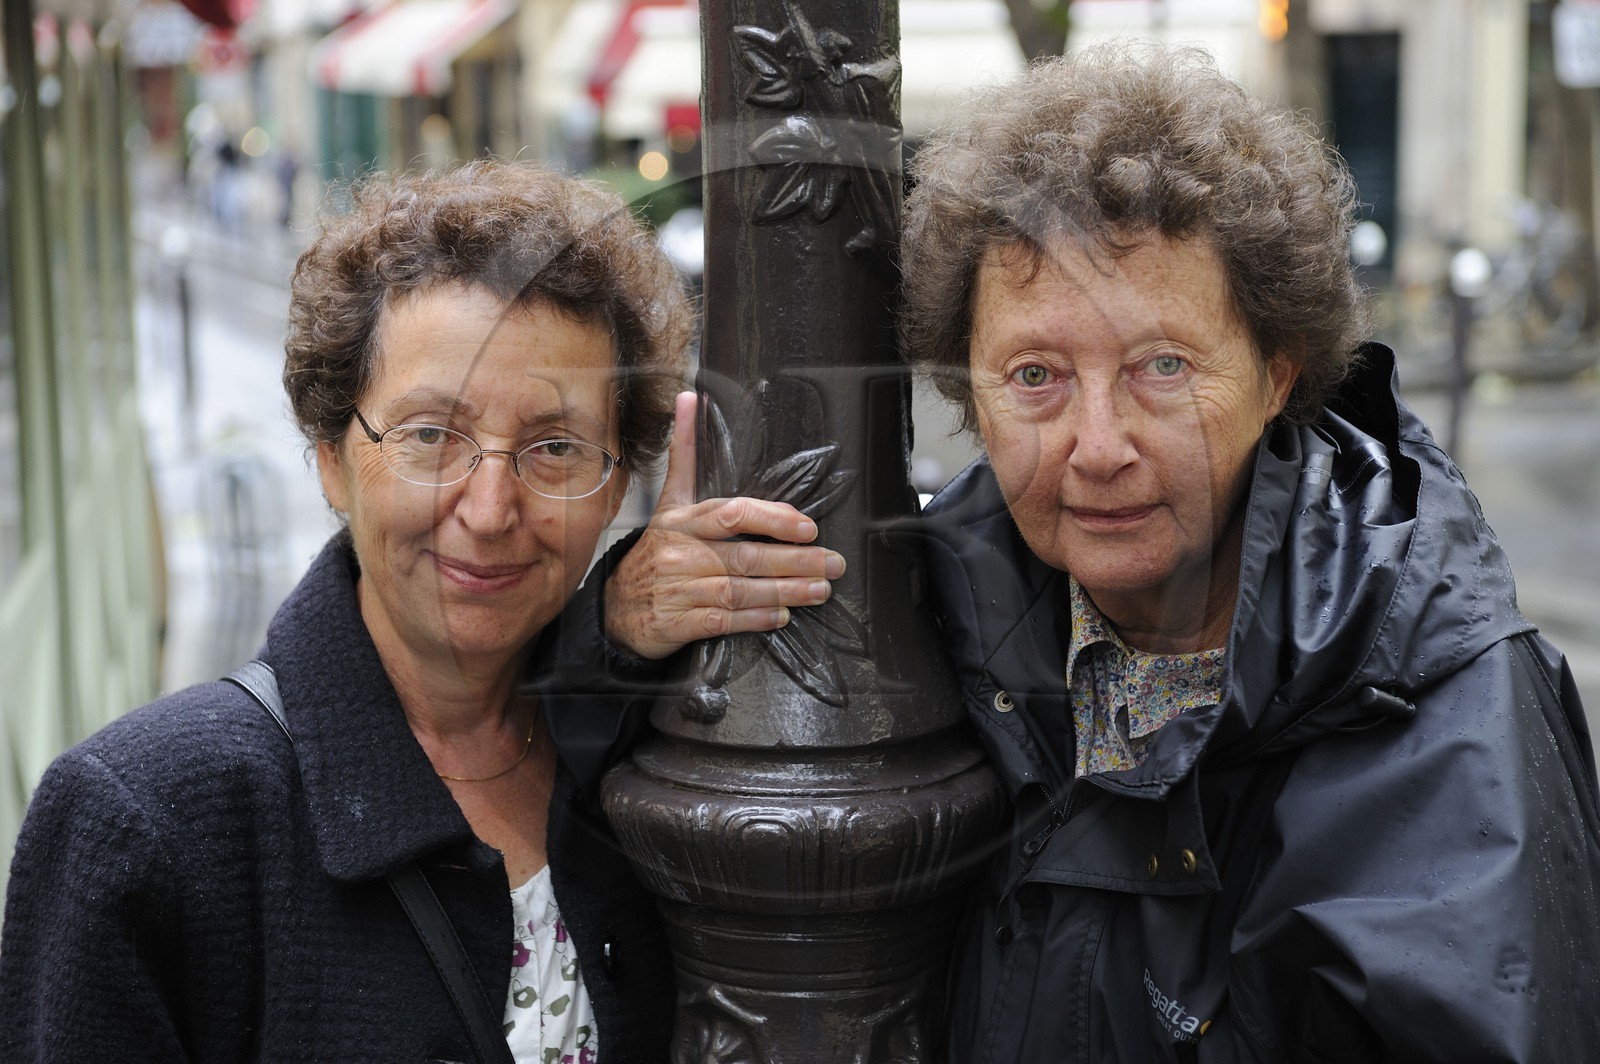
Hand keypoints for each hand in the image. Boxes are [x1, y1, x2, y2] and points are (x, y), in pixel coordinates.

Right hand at [604, 392, 845, 659]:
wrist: (616, 610)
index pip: (732, 513)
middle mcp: (680, 553)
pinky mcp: (676, 622)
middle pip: (745, 556)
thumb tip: (690, 398)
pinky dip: (754, 620)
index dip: (773, 518)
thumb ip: (685, 457)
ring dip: (785, 591)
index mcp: (682, 521)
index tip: (808, 526)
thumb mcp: (668, 504)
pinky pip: (723, 621)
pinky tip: (780, 616)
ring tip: (820, 589)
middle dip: (795, 561)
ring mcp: (677, 589)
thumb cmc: (657, 553)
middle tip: (833, 563)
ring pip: (739, 590)